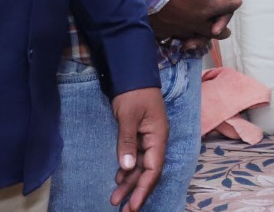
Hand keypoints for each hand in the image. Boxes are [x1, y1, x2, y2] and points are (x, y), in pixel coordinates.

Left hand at [109, 87, 166, 210]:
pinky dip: (127, 169)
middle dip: (136, 190)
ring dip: (129, 182)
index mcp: (158, 136)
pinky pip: (136, 157)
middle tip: (122, 208)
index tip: (133, 205)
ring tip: (115, 198)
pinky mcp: (140, 135)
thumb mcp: (128, 116)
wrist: (133, 74)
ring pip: (141, 166)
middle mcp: (156, 140)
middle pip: (148, 171)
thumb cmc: (133, 93)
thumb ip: (127, 141)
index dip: (144, 188)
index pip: (153, 169)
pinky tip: (118, 178)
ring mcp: (148, 138)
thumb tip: (127, 166)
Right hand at [150, 0, 239, 42]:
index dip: (233, 4)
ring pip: (197, 36)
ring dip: (205, 37)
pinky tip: (185, 37)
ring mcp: (182, 29)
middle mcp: (197, 22)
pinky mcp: (168, 32)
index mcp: (207, 9)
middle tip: (227, 32)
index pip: (225, 7)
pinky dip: (185, 37)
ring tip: (207, 37)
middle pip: (214, 30)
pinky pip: (180, 38)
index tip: (238, 3)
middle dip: (223, 30)